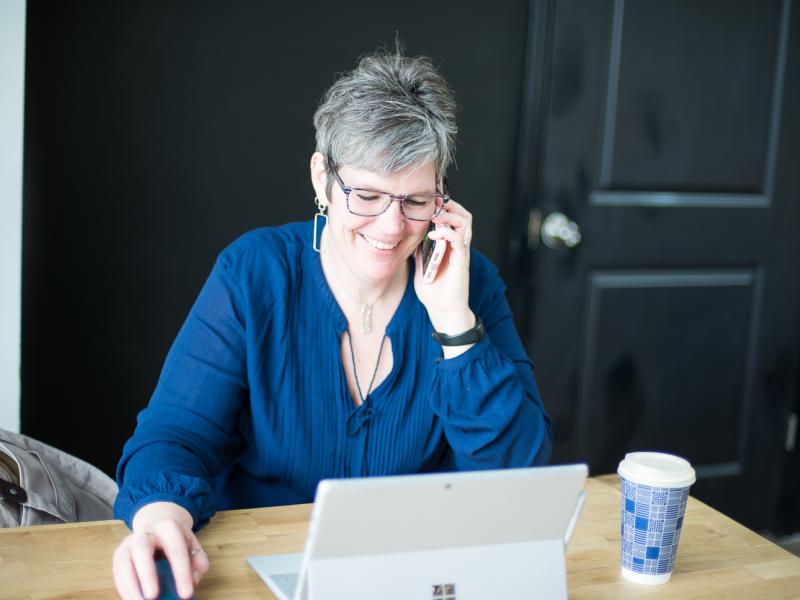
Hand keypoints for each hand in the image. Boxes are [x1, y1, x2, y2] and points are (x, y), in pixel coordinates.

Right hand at [112, 502, 209, 599]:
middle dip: (147, 575)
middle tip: (153, 597)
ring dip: (131, 588)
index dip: (181, 573)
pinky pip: (118, 576)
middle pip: (142, 550)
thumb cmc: (176, 542)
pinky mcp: (118, 557)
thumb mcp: (192, 545)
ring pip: (124, 564)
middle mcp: (145, 534)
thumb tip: (193, 579)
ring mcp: (128, 545)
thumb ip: (198, 561)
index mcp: (167, 527)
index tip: (186, 594)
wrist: (154, 529)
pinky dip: (125, 591)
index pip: (175, 549)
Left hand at [414, 199, 475, 354]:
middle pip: (463, 215)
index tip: (429, 199)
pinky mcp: (462, 262)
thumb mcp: (420, 266)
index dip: (444, 206)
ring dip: (450, 215)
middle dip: (449, 205)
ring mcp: (461, 252)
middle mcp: (458, 245)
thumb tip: (407, 235)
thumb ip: (418, 250)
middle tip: (433, 203)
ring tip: (434, 215)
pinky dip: (447, 233)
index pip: (453, 217)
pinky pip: (460, 240)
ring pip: (465, 222)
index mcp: (449, 244)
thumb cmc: (434, 291)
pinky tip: (434, 235)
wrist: (443, 311)